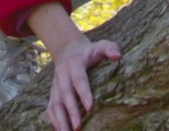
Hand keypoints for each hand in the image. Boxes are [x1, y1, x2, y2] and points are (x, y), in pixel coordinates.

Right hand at [25, 2, 121, 130]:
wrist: (68, 50)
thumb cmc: (90, 52)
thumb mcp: (100, 45)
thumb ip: (110, 48)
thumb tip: (118, 56)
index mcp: (74, 63)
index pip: (79, 79)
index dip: (84, 93)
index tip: (90, 107)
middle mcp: (62, 74)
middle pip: (65, 94)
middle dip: (72, 111)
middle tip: (79, 126)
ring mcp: (55, 84)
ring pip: (55, 103)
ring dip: (60, 119)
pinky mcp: (53, 92)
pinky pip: (50, 107)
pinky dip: (54, 120)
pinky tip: (60, 130)